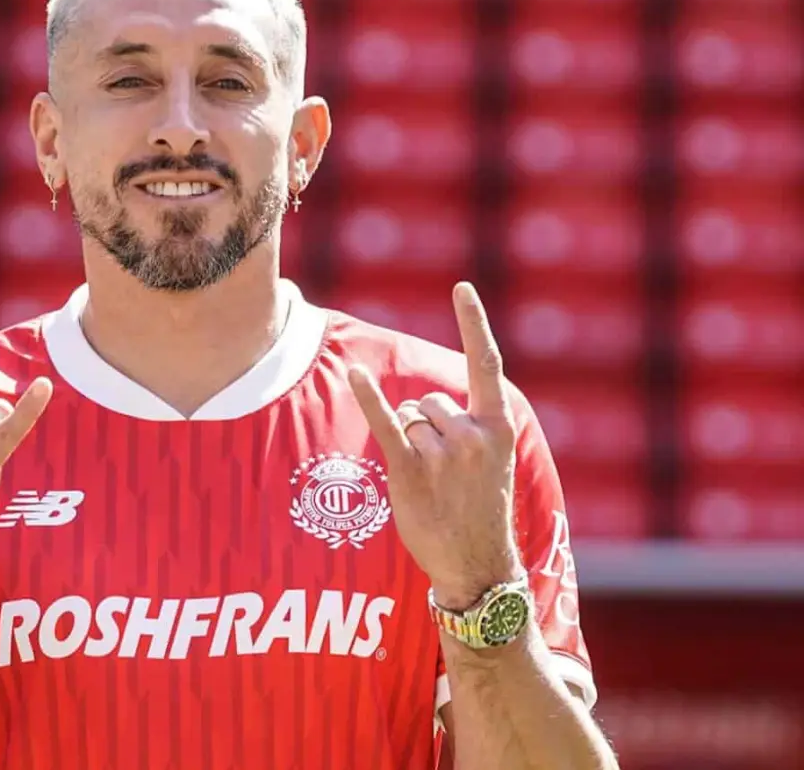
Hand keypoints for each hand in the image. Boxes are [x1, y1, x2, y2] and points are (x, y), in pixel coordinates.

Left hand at [349, 282, 522, 610]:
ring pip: (406, 419)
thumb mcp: (492, 464)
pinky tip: (354, 373)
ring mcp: (442, 452)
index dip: (474, 323)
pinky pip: (384, 424)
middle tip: (441, 473)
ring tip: (429, 483)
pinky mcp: (410, 470)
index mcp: (497, 427)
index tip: (462, 287)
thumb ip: (469, 428)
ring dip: (409, 443)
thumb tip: (421, 406)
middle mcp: (471, 433)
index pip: (486, 364)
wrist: (478, 565)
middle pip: (427, 402)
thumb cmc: (480, 513)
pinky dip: (368, 397)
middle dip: (424, 427)